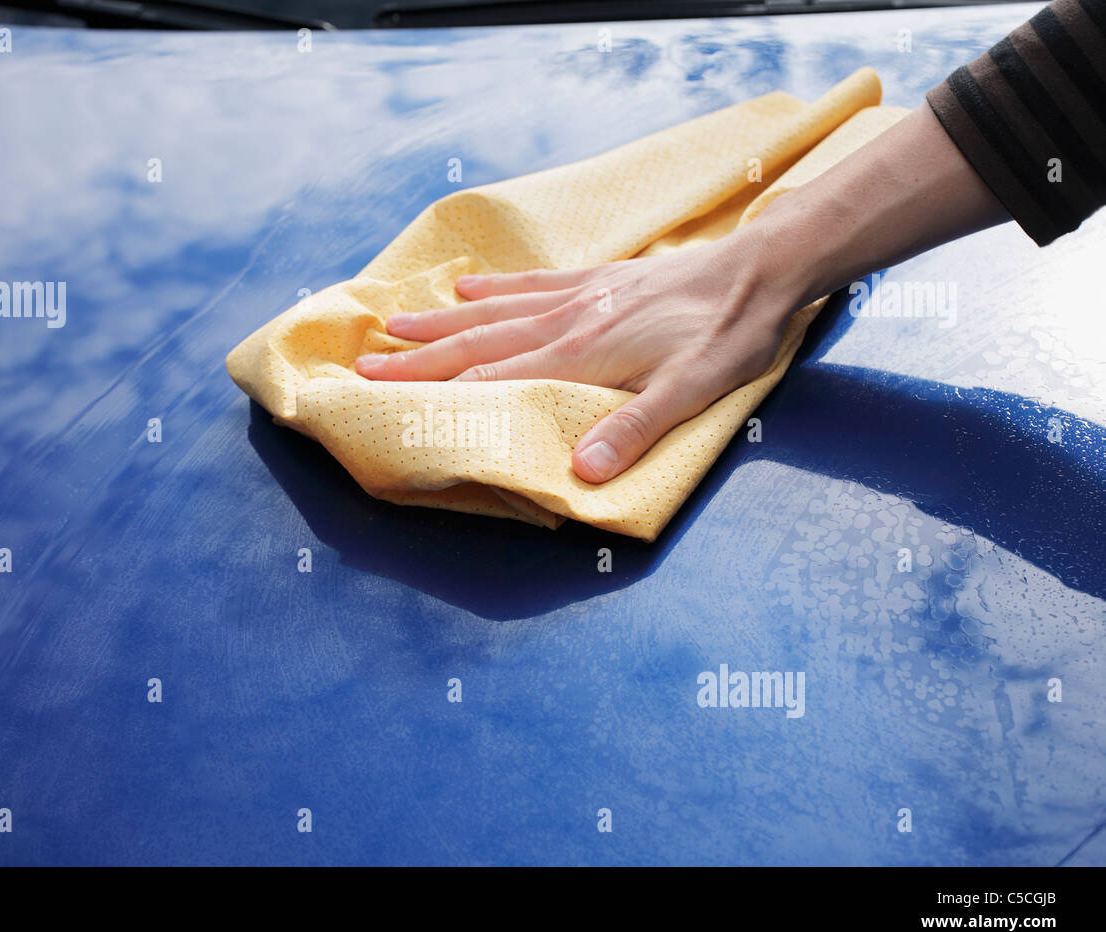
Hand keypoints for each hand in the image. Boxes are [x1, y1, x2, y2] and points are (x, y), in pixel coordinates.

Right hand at [354, 232, 803, 482]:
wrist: (761, 268)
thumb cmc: (729, 333)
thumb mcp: (693, 391)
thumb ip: (634, 429)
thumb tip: (579, 471)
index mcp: (582, 354)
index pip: (493, 376)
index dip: (437, 387)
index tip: (382, 391)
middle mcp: (568, 321)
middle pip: (478, 341)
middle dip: (419, 357)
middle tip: (363, 362)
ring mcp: (579, 295)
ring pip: (494, 310)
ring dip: (442, 321)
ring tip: (394, 323)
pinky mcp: (598, 278)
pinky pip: (533, 282)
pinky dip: (496, 287)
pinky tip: (468, 286)